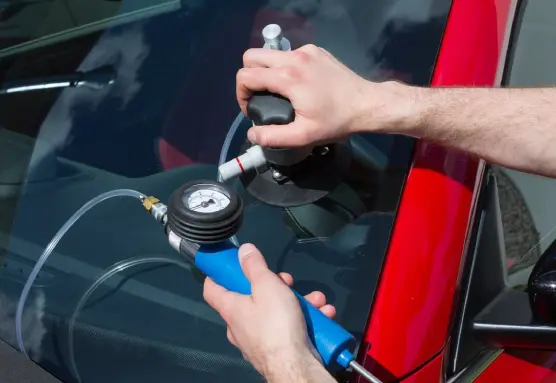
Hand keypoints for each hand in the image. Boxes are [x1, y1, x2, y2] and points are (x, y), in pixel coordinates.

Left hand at [203, 243, 336, 382]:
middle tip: (289, 282)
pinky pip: (287, 330)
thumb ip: (255, 266)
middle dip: (276, 286)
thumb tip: (243, 250)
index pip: (212, 289)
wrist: (294, 366)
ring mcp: (257, 341)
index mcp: (231, 309)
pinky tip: (323, 315)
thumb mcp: (266, 285)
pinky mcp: (276, 352)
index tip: (228, 264)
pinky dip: (305, 321)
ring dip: (298, 303)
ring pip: (275, 313)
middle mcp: (240, 327)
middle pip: (252, 299)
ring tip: (316, 300)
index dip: (217, 274)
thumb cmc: (276, 323)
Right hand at [236, 44, 414, 147]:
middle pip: (252, 56)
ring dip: (266, 70)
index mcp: (287, 77)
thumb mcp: (303, 136)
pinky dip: (285, 67)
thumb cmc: (336, 121)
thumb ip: (273, 136)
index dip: (241, 94)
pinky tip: (297, 84)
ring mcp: (306, 51)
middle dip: (249, 77)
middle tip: (259, 97)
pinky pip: (289, 54)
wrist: (367, 105)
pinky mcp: (316, 51)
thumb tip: (252, 135)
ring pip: (271, 53)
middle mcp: (294, 58)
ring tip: (276, 92)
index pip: (246, 76)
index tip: (251, 108)